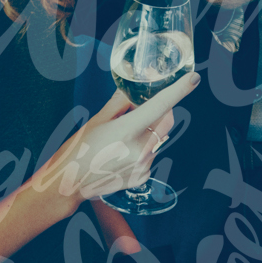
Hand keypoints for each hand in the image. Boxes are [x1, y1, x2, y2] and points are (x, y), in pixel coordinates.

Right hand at [32, 75, 198, 201]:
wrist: (68, 183)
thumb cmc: (78, 149)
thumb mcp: (98, 120)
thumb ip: (121, 102)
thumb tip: (134, 88)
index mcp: (127, 131)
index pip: (160, 106)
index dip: (179, 90)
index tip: (193, 79)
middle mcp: (139, 150)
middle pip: (166, 122)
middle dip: (162, 110)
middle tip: (143, 106)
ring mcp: (143, 166)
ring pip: (158, 138)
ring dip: (149, 131)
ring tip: (122, 137)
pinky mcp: (143, 177)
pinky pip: (152, 154)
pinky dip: (143, 148)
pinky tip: (122, 153)